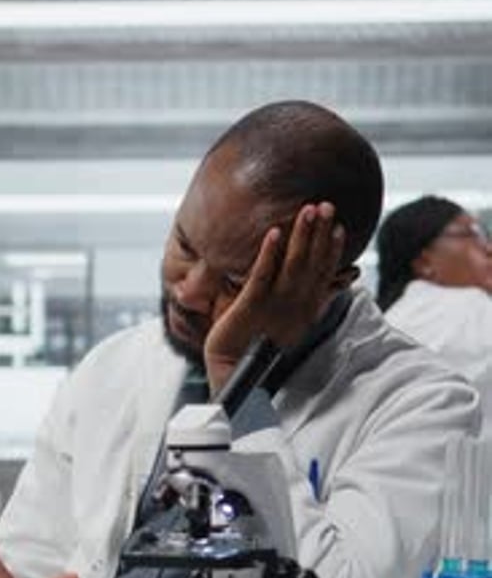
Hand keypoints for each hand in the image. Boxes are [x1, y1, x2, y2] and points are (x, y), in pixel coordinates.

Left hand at [204, 202, 348, 391]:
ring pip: (292, 266)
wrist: (234, 371)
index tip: (339, 226)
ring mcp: (274, 306)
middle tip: (327, 205)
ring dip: (301, 236)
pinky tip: (274, 232)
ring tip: (307, 210)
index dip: (332, 250)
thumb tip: (343, 281)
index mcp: (306, 311)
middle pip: (312, 265)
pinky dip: (269, 253)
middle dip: (320, 234)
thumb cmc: (260, 346)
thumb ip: (317, 299)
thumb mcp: (295, 321)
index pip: (324, 275)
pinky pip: (261, 276)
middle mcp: (294, 307)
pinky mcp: (251, 306)